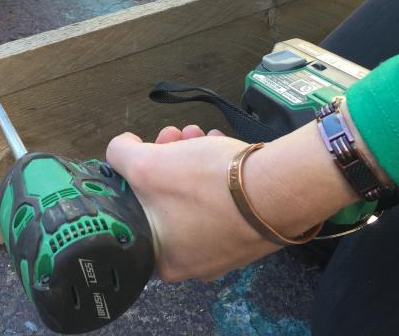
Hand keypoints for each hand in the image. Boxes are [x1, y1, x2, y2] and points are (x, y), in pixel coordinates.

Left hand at [107, 117, 363, 281]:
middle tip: (176, 135)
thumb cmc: (206, 185)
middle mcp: (193, 264)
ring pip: (196, 195)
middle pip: (166, 200)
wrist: (278, 189)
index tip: (148, 148)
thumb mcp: (147, 166)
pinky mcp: (249, 230)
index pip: (137, 211)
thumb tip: (120, 148)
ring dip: (192, 157)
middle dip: (167, 158)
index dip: (137, 174)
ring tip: (201, 134)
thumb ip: (120, 156)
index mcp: (163, 262)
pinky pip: (224, 198)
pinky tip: (220, 144)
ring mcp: (224, 249)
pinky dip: (219, 170)